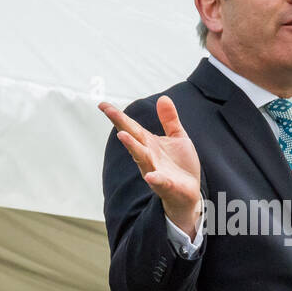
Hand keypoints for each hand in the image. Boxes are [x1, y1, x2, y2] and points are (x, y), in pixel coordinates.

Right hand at [100, 96, 201, 236]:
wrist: (189, 192)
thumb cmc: (181, 165)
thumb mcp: (178, 137)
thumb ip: (169, 120)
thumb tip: (163, 98)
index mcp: (149, 142)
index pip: (131, 126)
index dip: (118, 115)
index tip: (102, 104)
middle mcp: (147, 155)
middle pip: (132, 137)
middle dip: (120, 124)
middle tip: (108, 111)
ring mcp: (154, 169)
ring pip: (141, 157)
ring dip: (131, 146)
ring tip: (122, 135)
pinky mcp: (165, 184)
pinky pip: (158, 181)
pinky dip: (154, 178)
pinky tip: (150, 176)